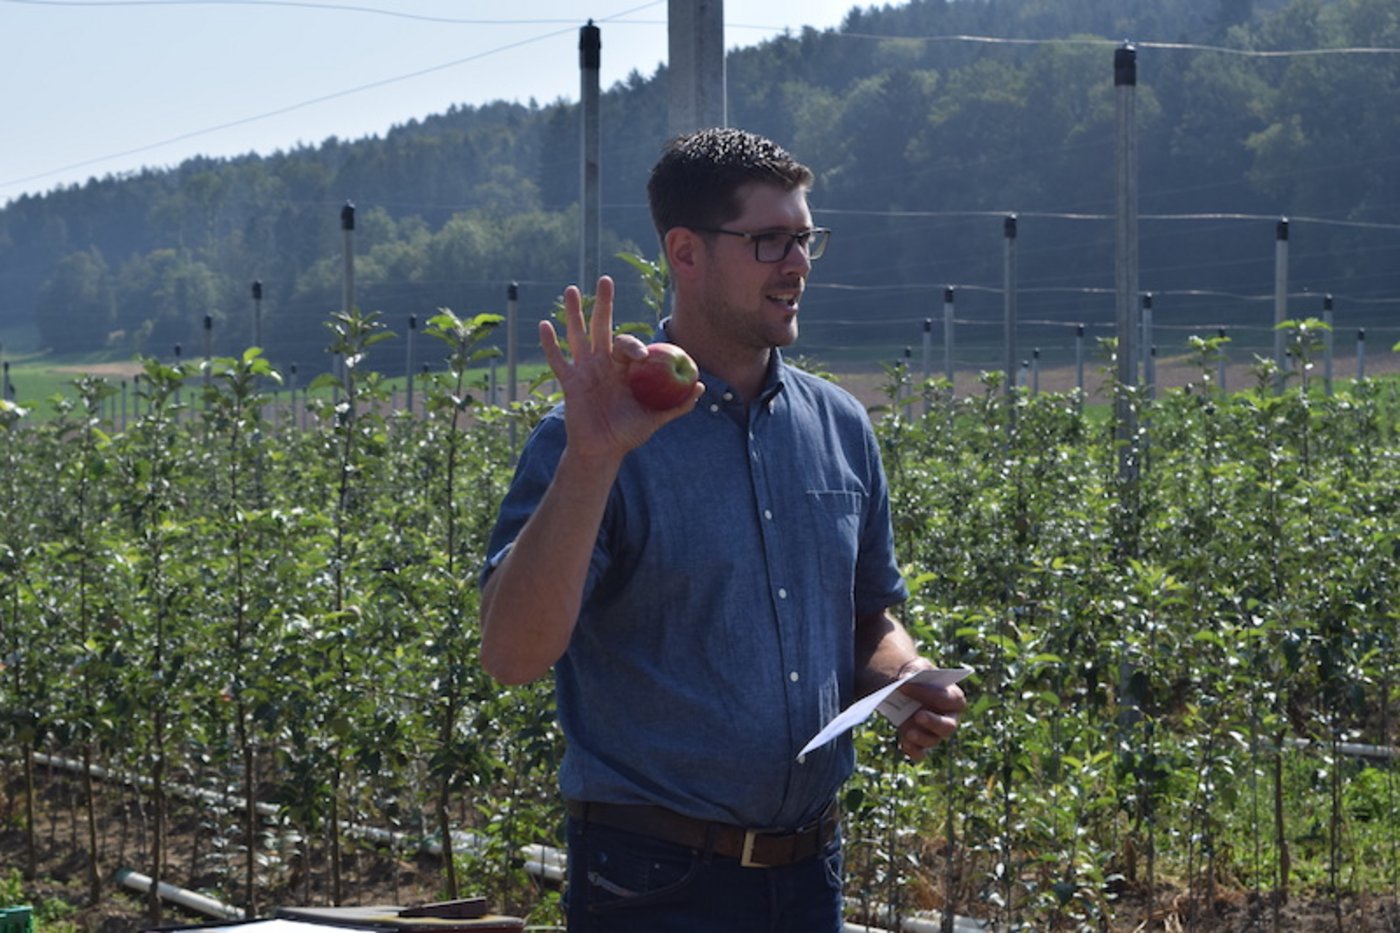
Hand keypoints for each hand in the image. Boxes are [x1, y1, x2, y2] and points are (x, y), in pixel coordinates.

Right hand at [540, 275, 701, 460]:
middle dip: (603, 304)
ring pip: (578, 336)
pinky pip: (558, 361)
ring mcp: (585, 370)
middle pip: (602, 327)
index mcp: (624, 368)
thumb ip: (678, 405)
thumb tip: (702, 386)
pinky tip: (544, 325)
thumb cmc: (629, 433)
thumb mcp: (656, 419)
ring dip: (574, 313)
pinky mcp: (569, 382)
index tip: (641, 356)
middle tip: (605, 280)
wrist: (603, 451)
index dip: (633, 346)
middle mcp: (604, 363)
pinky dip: (550, 344)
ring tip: (570, 290)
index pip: (628, 346)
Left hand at [894, 675, 965, 762]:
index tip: (904, 685)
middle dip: (934, 723)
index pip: (948, 699)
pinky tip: (904, 745)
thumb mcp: (917, 667)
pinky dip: (913, 751)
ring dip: (921, 738)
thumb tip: (906, 678)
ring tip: (908, 732)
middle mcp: (949, 719)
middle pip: (948, 727)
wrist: (904, 688)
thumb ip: (915, 669)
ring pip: (933, 740)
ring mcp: (934, 733)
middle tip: (918, 716)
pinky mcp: (920, 742)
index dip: (928, 693)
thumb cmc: (917, 676)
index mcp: (953, 698)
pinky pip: (921, 753)